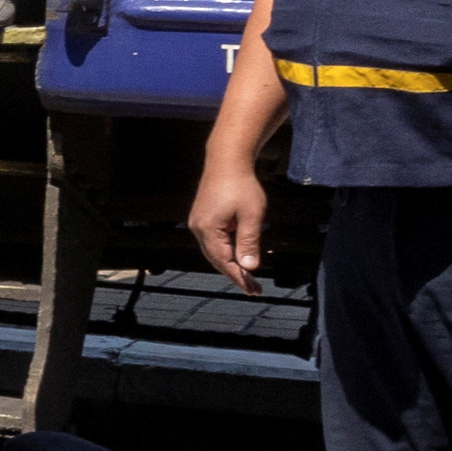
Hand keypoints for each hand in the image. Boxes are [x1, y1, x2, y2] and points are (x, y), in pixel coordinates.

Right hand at [187, 156, 269, 289]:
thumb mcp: (251, 215)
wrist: (227, 160)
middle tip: (253, 287)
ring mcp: (198, 223)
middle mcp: (198, 228)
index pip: (224, 261)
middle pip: (216, 259)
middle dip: (235, 274)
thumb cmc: (241, 185)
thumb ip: (249, 242)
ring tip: (247, 275)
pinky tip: (238, 254)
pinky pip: (213, 241)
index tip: (253, 290)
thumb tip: (250, 267)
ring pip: (214, 251)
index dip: (240, 277)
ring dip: (230, 263)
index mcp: (208, 229)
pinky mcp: (202, 217)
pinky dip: (226, 251)